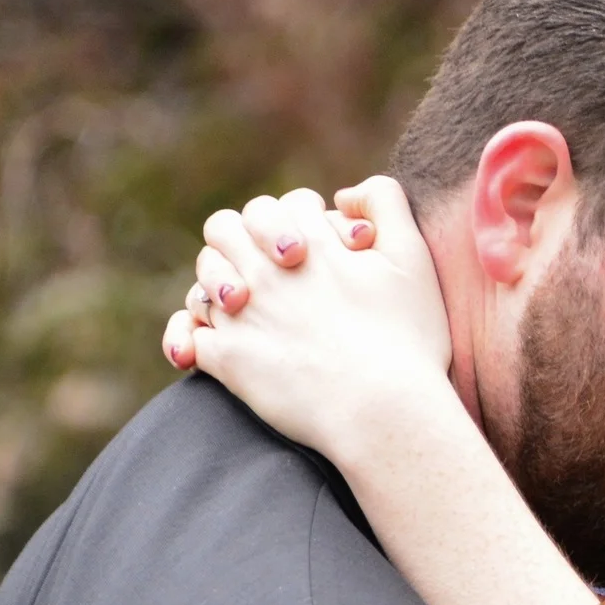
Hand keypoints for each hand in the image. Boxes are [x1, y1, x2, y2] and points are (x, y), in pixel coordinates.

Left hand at [162, 179, 456, 461]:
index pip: (284, 206)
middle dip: (242, 241)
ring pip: (203, 281)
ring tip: (246, 307)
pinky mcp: (227, 360)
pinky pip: (190, 338)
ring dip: (219, 287)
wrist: (385, 411)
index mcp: (307, 242)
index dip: (299, 222)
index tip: (316, 250)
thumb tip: (345, 192)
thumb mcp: (414, 258)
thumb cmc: (408, 340)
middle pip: (225, 229)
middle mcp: (264, 271)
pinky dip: (192, 340)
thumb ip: (385, 202)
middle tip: (271, 270)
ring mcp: (241, 315)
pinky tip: (208, 349)